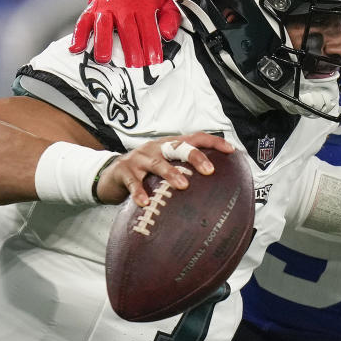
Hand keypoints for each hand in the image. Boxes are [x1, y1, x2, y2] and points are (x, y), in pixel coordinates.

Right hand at [69, 0, 181, 66]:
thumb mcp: (165, 2)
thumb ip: (171, 19)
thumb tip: (166, 35)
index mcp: (143, 3)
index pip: (148, 28)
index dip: (152, 46)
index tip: (154, 61)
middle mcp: (123, 4)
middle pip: (127, 30)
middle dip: (131, 49)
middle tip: (135, 66)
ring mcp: (105, 7)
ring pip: (103, 25)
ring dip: (102, 42)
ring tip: (104, 59)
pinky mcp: (91, 9)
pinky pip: (83, 22)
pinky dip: (79, 35)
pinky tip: (76, 49)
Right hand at [94, 132, 234, 205]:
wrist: (110, 175)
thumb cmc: (145, 173)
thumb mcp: (165, 167)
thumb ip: (184, 171)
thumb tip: (215, 186)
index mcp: (169, 145)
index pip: (194, 137)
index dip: (213, 142)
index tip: (231, 150)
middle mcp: (156, 148)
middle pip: (177, 146)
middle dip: (195, 156)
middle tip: (209, 171)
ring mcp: (139, 158)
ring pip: (157, 163)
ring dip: (171, 173)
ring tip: (182, 186)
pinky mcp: (124, 171)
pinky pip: (133, 182)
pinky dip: (139, 192)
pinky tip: (145, 203)